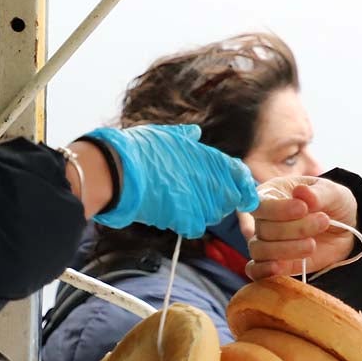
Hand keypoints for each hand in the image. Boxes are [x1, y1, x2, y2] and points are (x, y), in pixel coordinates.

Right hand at [84, 124, 258, 237]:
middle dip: (221, 199)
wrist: (120, 172)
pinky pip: (196, 228)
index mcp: (209, 157)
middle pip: (230, 197)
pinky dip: (188, 224)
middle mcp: (210, 180)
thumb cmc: (139, 150)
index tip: (239, 188)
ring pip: (214, 214)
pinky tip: (174, 216)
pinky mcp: (187, 219)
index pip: (239, 172)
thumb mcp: (165, 135)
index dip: (241, 182)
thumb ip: (184, 136)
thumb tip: (194, 132)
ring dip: (204, 212)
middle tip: (202, 196)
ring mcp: (201, 202)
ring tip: (183, 204)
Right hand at [246, 177, 357, 279]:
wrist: (345, 230)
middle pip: (263, 228)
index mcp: (272, 194)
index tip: (303, 208)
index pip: (261, 204)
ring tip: (312, 245)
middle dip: (294, 228)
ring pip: (259, 249)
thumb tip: (300, 192)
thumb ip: (318, 193)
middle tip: (323, 222)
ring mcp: (267, 242)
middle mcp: (264, 218)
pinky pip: (255, 270)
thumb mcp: (334, 193)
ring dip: (286, 249)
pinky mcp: (274, 263)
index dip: (278, 209)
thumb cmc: (334, 204)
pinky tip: (279, 268)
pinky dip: (263, 270)